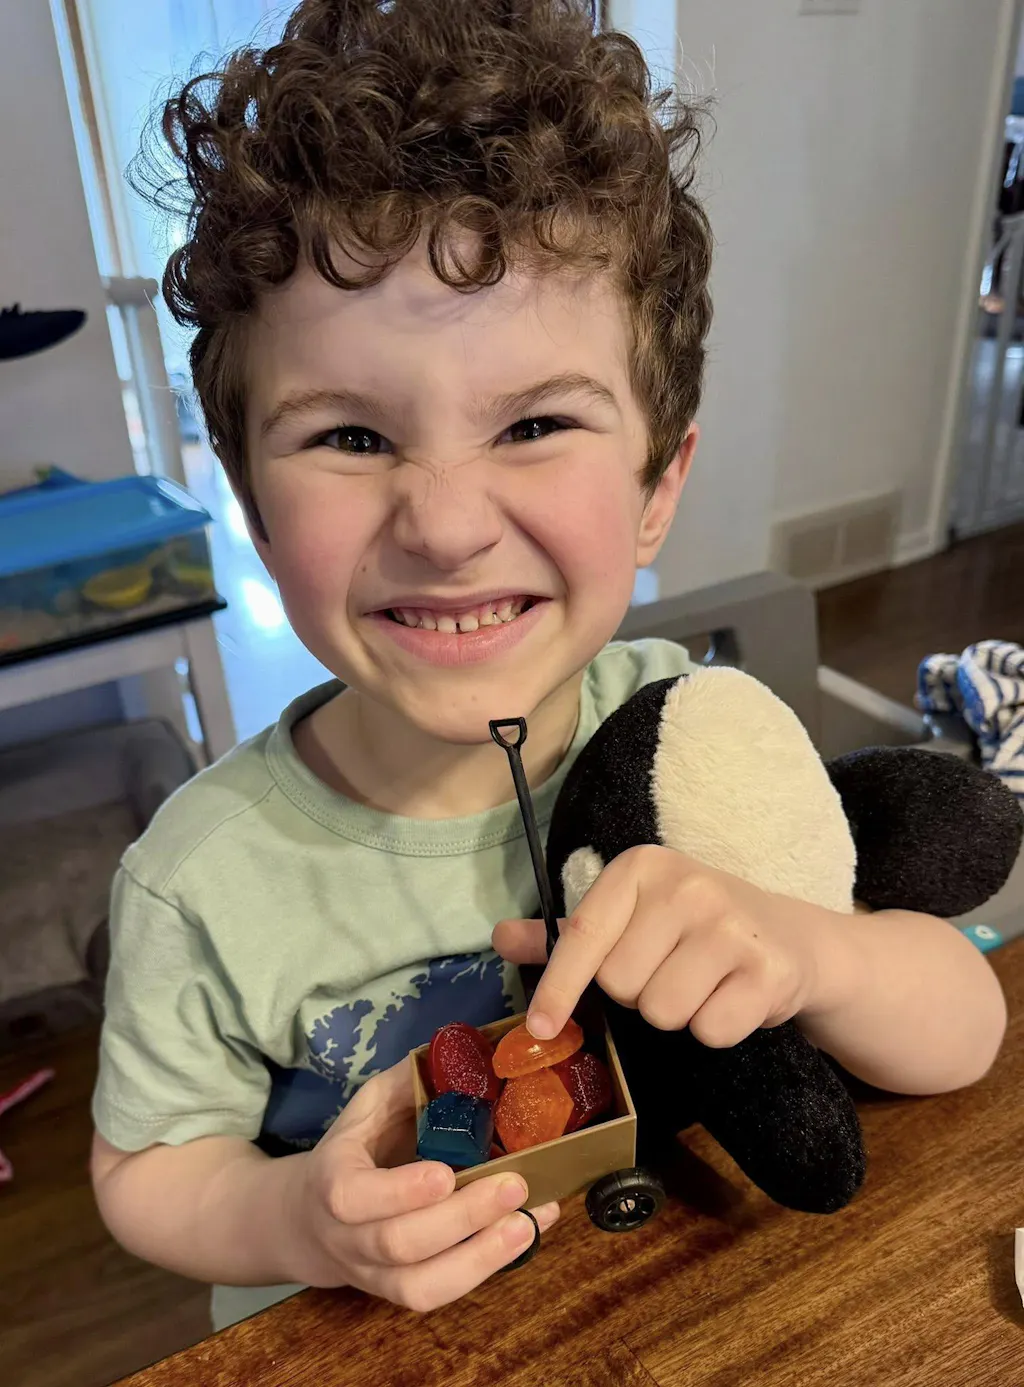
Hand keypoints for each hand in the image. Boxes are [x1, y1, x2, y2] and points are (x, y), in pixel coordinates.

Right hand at [285, 1056, 559, 1311]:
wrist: (310, 1220)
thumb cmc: (354, 1151)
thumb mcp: (367, 1107)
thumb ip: (405, 1085)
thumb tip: (456, 1054)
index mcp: (333, 1182)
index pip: (355, 1198)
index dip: (401, 1192)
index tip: (446, 1174)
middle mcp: (349, 1238)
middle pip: (400, 1243)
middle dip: (462, 1218)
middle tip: (514, 1185)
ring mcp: (374, 1274)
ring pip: (422, 1286)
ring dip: (481, 1257)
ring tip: (528, 1222)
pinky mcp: (401, 1294)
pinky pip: (440, 1294)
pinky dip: (487, 1268)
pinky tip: (528, 1234)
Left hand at [494, 845, 841, 1048]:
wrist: (788, 937)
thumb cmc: (691, 928)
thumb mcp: (630, 917)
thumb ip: (568, 933)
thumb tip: (501, 937)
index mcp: (642, 867)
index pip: (584, 935)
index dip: (558, 987)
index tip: (539, 1028)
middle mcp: (687, 886)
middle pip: (621, 984)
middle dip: (637, 994)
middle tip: (669, 971)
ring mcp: (732, 926)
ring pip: (663, 1011)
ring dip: (676, 1014)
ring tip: (701, 984)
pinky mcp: (769, 970)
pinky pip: (710, 1030)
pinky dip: (716, 1029)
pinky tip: (732, 998)